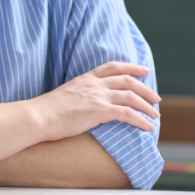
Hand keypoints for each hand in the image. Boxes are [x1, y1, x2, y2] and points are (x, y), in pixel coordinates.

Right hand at [30, 61, 160, 141]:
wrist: (38, 116)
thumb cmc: (46, 111)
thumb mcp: (65, 95)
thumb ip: (78, 95)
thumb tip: (83, 104)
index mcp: (85, 78)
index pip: (112, 67)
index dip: (131, 67)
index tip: (143, 69)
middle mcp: (94, 84)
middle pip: (127, 80)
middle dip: (145, 88)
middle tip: (156, 97)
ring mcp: (97, 96)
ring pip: (131, 96)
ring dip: (147, 106)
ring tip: (155, 115)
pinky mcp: (99, 110)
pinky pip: (128, 114)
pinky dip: (141, 120)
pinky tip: (148, 127)